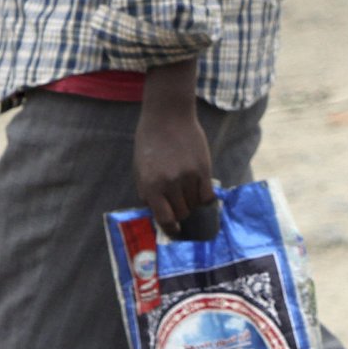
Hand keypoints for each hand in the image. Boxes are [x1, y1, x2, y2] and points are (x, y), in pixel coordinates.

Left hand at [135, 59, 213, 233]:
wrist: (167, 116)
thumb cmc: (149, 142)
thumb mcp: (139, 169)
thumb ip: (147, 193)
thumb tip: (159, 214)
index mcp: (150, 186)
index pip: (165, 219)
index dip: (171, 229)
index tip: (175, 232)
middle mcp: (169, 184)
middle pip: (182, 213)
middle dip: (181, 214)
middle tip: (180, 208)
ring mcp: (188, 177)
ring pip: (195, 205)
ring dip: (192, 204)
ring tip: (188, 193)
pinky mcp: (203, 169)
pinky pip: (208, 195)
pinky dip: (205, 198)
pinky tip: (201, 193)